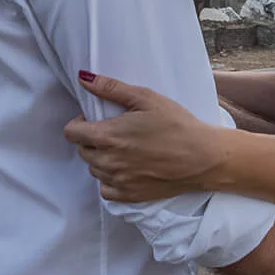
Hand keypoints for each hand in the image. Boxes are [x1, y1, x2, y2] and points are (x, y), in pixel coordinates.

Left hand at [63, 72, 223, 201]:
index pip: (71, 133)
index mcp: (107, 136)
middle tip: (112, 132)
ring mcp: (119, 181)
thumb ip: (110, 88)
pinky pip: (106, 190)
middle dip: (90, 140)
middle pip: (82, 151)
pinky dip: (110, 180)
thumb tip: (83, 78)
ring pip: (94, 169)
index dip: (78, 123)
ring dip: (101, 159)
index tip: (94, 119)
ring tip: (122, 149)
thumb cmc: (176, 124)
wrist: (204, 157)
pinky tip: (125, 169)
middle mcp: (108, 161)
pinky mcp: (131, 196)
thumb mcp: (144, 98)